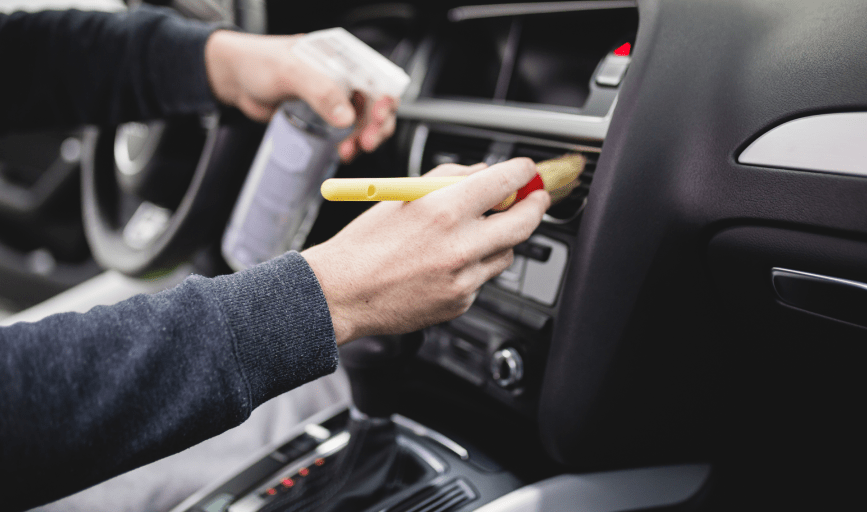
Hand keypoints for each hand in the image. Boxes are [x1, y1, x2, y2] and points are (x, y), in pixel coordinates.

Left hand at [204, 30, 396, 162]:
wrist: (232, 78)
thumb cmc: (257, 62)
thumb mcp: (290, 71)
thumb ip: (320, 91)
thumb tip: (346, 117)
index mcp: (342, 58)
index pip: (378, 77)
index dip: (385, 98)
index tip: (378, 116)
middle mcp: (344, 77)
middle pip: (377, 103)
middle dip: (377, 125)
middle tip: (367, 142)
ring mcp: (335, 98)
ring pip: (363, 122)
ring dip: (364, 138)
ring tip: (350, 151)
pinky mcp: (324, 117)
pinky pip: (346, 132)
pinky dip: (349, 143)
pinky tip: (343, 151)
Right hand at [302, 158, 550, 344]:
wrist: (342, 294)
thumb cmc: (365, 245)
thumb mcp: (402, 197)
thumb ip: (447, 179)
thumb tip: (482, 173)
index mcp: (443, 211)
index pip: (505, 183)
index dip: (523, 173)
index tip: (526, 171)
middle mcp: (459, 246)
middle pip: (524, 223)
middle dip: (535, 206)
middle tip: (535, 199)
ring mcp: (463, 279)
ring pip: (506, 253)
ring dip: (499, 239)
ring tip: (469, 235)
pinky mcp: (460, 303)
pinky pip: (482, 278)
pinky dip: (473, 267)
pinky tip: (444, 264)